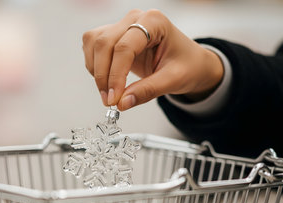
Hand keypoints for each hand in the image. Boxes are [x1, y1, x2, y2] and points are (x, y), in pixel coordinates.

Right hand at [82, 9, 223, 110]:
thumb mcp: (173, 80)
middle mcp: (135, 19)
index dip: (116, 75)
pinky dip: (95, 66)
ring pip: (94, 43)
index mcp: (154, 22)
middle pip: (104, 43)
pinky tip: (108, 80)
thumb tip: (122, 103)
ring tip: (108, 92)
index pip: (125, 47)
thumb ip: (147, 91)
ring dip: (96, 70)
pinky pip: (93, 46)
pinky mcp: (113, 35)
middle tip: (109, 100)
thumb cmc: (187, 65)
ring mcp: (122, 25)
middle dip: (103, 75)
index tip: (114, 98)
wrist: (190, 62)